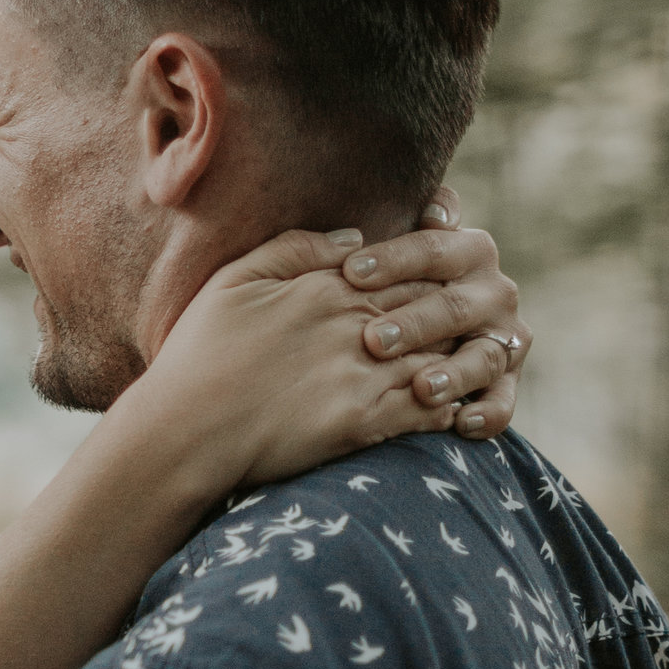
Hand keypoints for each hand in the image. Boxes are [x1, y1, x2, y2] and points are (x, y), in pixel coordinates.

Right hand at [146, 216, 528, 496]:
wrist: (186, 430)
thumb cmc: (201, 353)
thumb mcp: (235, 279)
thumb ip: (296, 248)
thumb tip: (356, 238)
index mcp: (327, 286)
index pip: (403, 267)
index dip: (431, 269)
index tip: (448, 272)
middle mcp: (353, 325)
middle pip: (429, 306)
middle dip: (458, 307)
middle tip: (482, 310)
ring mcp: (361, 375)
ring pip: (437, 355)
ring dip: (463, 355)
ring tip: (481, 356)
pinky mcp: (363, 424)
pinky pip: (426, 409)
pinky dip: (449, 403)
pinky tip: (458, 404)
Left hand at [339, 195, 530, 439]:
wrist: (418, 321)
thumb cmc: (390, 278)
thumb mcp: (393, 244)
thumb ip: (412, 221)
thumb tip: (436, 207)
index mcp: (468, 249)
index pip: (431, 250)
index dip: (393, 259)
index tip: (350, 272)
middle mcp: (493, 292)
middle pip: (455, 306)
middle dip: (416, 323)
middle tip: (374, 340)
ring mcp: (503, 337)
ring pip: (484, 355)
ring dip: (454, 373)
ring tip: (421, 388)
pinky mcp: (506, 380)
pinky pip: (504, 401)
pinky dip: (489, 414)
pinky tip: (461, 424)